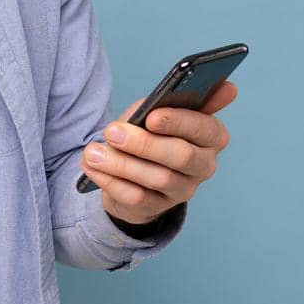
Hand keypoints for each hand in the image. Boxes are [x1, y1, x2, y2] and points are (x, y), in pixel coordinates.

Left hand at [81, 81, 237, 228]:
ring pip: (157, 178)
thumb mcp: (156, 110)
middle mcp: (204, 165)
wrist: (135, 170)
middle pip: (182, 156)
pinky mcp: (159, 207)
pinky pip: (136, 197)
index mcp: (212, 135)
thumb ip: (168, 101)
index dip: (178, 122)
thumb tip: (198, 95)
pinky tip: (92, 167)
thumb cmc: (151, 131)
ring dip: (121, 164)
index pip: (205, 128)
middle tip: (112, 132)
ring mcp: (183, 189)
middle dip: (144, 143)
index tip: (152, 116)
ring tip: (93, 152)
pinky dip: (111, 181)